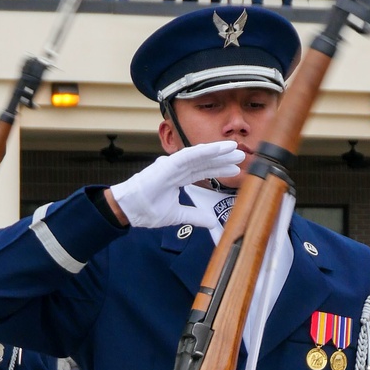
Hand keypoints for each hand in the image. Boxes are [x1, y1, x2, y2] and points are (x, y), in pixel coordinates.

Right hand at [107, 142, 243, 228]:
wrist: (127, 210)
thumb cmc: (146, 210)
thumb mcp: (177, 215)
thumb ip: (194, 216)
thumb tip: (212, 221)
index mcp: (178, 177)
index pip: (202, 170)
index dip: (218, 168)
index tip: (235, 168)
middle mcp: (176, 168)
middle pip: (204, 161)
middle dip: (222, 158)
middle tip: (241, 155)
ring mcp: (171, 165)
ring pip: (199, 155)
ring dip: (217, 151)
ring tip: (234, 148)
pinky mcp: (167, 165)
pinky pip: (188, 156)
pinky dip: (203, 151)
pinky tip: (217, 149)